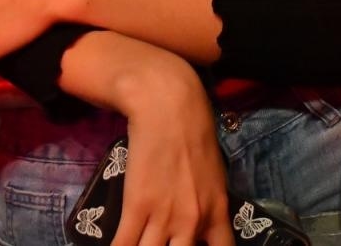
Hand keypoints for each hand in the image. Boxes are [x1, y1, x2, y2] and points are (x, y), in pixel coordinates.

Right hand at [108, 43, 233, 245]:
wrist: (169, 107)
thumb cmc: (193, 133)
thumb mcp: (214, 175)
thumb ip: (209, 205)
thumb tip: (200, 227)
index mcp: (216, 212)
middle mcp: (192, 222)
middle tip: (160, 243)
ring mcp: (164, 217)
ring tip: (139, 243)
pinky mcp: (137, 207)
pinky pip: (124, 245)